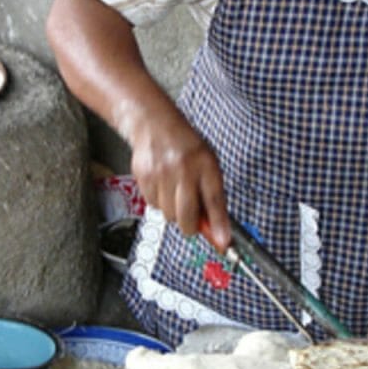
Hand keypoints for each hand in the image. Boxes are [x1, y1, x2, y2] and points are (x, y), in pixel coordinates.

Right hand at [127, 110, 228, 245]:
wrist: (155, 125)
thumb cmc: (186, 147)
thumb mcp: (208, 165)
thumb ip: (212, 196)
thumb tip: (217, 230)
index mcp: (205, 164)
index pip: (214, 201)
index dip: (218, 225)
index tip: (224, 243)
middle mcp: (183, 169)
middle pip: (187, 217)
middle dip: (191, 225)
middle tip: (192, 218)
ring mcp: (161, 174)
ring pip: (169, 215)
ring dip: (174, 211)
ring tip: (175, 191)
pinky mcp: (144, 178)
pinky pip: (153, 206)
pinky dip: (159, 202)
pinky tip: (163, 186)